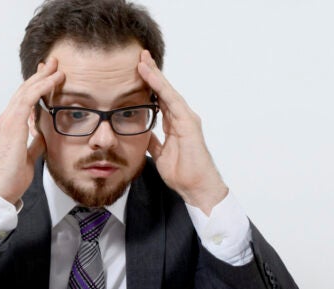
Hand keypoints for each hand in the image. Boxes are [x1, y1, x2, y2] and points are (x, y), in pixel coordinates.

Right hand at [0, 58, 64, 204]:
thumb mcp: (30, 154)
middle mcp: (7, 118)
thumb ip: (35, 142)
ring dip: (42, 77)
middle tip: (54, 62)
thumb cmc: (13, 175)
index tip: (49, 75)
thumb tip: (43, 134)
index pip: (25, 98)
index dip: (37, 85)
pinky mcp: (12, 125)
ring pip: (26, 91)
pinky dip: (40, 88)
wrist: (3, 188)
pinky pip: (28, 100)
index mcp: (11, 125)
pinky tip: (52, 81)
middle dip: (40, 75)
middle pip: (25, 89)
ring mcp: (8, 120)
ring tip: (56, 67)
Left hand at [137, 50, 227, 214]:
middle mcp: (182, 117)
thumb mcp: (160, 154)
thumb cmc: (183, 173)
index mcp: (175, 123)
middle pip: (164, 90)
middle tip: (140, 56)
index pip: (159, 99)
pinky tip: (151, 77)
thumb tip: (144, 133)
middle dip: (153, 73)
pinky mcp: (189, 123)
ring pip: (168, 91)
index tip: (137, 71)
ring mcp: (187, 119)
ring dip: (155, 75)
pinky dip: (161, 87)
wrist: (196, 187)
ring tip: (142, 60)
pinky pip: (172, 101)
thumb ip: (154, 141)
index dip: (149, 84)